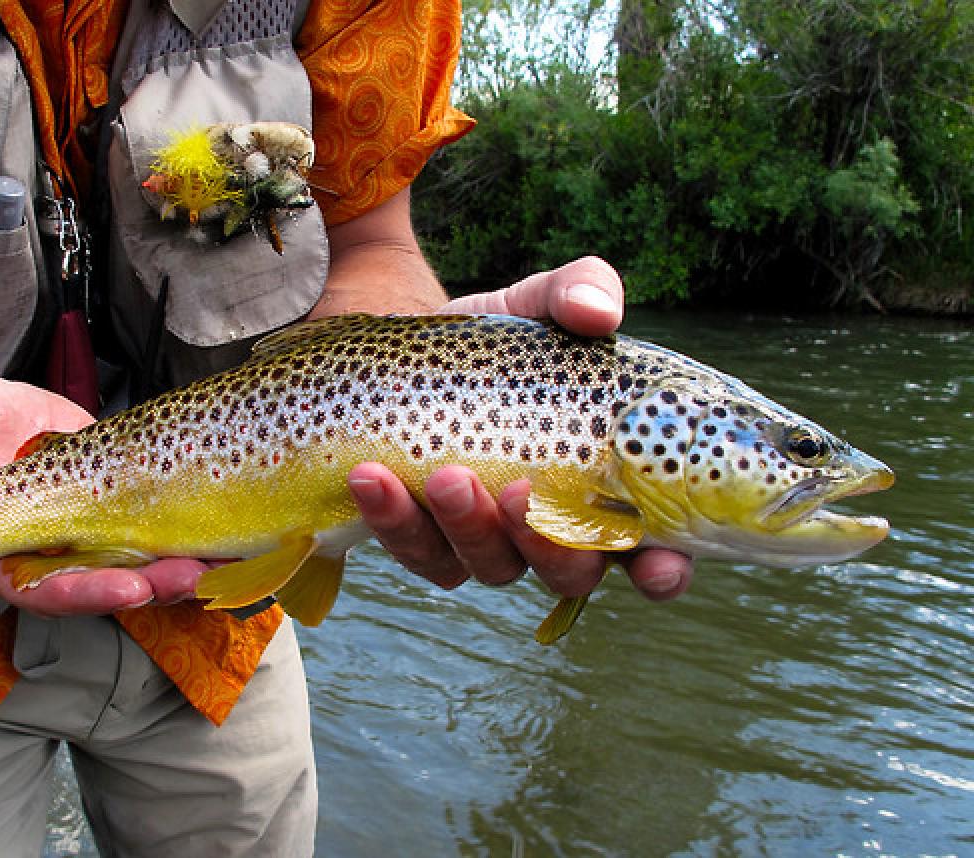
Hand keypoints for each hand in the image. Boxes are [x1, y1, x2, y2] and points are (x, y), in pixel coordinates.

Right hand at [0, 369, 204, 614]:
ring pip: (137, 559)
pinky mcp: (118, 501)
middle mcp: (50, 555)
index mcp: (2, 556)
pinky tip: (228, 523)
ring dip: (179, 562)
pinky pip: (155, 520)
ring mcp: (87, 531)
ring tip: (225, 557)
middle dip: (150, 584)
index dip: (86, 594)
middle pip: (105, 583)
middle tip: (195, 576)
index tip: (128, 590)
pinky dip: (188, 525)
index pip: (46, 590)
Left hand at [350, 257, 693, 602]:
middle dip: (546, 544)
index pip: (653, 549)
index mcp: (607, 486)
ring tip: (443, 475)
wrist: (408, 352)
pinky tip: (370, 478)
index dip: (663, 568)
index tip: (656, 564)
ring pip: (490, 565)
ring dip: (467, 526)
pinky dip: (395, 521)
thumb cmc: (499, 341)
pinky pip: (418, 552)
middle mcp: (555, 528)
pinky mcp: (428, 542)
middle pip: (569, 571)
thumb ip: (580, 292)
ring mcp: (490, 542)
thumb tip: (596, 311)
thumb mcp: (538, 302)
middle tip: (516, 490)